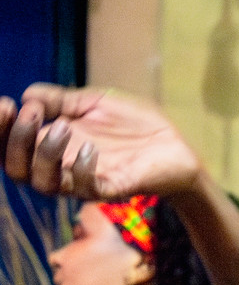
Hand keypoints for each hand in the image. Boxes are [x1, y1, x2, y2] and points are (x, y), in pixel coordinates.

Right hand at [0, 85, 203, 201]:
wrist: (176, 142)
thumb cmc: (134, 123)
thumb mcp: (93, 102)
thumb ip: (60, 100)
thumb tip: (26, 95)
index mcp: (52, 143)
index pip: (9, 146)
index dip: (0, 129)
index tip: (4, 104)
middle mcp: (62, 165)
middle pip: (16, 168)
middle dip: (14, 141)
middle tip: (31, 113)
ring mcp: (84, 179)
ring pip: (43, 183)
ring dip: (44, 154)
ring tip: (64, 128)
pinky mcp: (110, 188)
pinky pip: (83, 189)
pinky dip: (80, 169)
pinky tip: (90, 148)